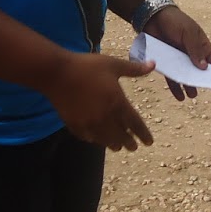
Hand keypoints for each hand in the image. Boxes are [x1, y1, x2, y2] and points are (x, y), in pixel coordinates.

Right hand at [39, 52, 155, 150]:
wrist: (57, 74)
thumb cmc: (86, 66)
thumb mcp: (113, 64)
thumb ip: (134, 69)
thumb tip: (154, 64)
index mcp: (118, 103)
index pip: (135, 124)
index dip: (143, 134)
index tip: (149, 142)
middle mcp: (105, 117)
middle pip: (121, 136)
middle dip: (129, 143)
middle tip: (134, 147)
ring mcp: (89, 123)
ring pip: (105, 140)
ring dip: (113, 144)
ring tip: (117, 146)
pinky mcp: (75, 125)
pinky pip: (88, 137)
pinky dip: (94, 140)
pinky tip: (96, 139)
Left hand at [147, 7, 210, 99]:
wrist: (152, 17)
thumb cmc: (175, 21)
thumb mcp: (188, 33)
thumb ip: (195, 49)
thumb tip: (204, 67)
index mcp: (202, 46)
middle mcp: (192, 54)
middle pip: (200, 71)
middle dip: (203, 81)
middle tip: (207, 91)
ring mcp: (179, 59)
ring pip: (186, 76)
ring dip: (189, 86)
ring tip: (192, 96)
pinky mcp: (167, 62)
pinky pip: (172, 77)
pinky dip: (175, 87)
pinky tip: (179, 96)